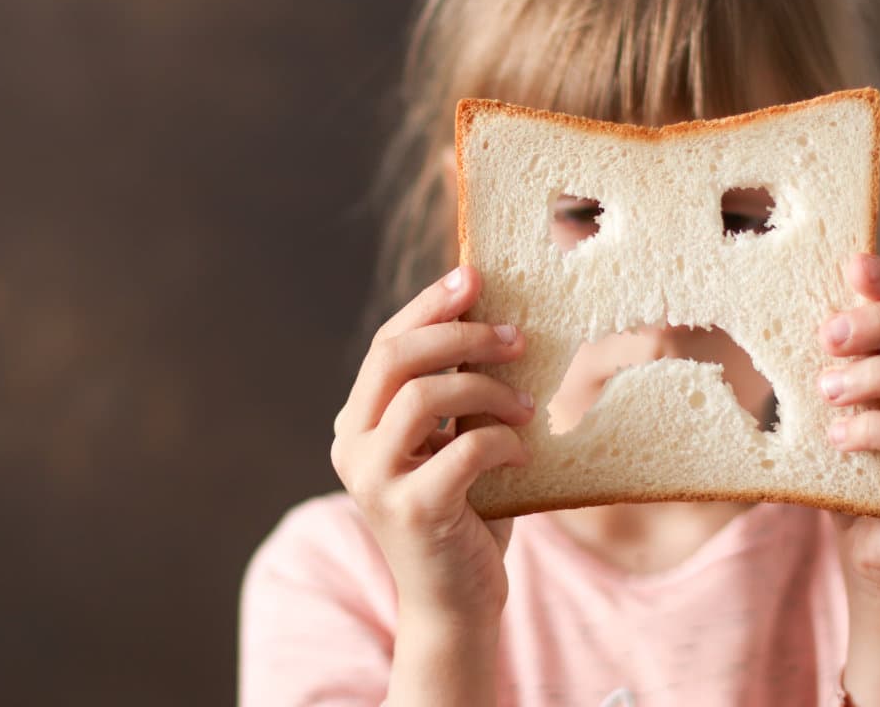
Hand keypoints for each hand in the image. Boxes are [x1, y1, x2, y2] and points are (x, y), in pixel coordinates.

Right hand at [330, 265, 533, 627]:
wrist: (458, 604)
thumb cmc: (465, 515)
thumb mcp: (456, 443)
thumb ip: (459, 393)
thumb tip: (495, 320)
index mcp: (358, 423)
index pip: (386, 344)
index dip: (429, 304)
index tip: (474, 275)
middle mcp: (352, 446)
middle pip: (395, 356)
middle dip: (460, 333)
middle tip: (516, 336)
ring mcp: (374, 479)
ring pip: (423, 394)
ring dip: (487, 387)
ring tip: (527, 403)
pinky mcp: (411, 509)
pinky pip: (465, 447)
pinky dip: (504, 441)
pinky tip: (523, 452)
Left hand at [817, 252, 879, 590]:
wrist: (873, 549)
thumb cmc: (852, 465)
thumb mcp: (837, 403)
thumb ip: (833, 361)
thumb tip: (791, 307)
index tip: (851, 264)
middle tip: (826, 334)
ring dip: (876, 374)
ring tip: (824, 390)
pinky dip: (874, 429)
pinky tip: (835, 438)